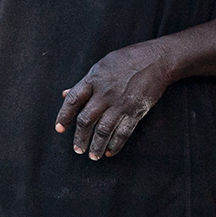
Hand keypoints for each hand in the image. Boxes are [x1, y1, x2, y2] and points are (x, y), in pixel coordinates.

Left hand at [55, 42, 173, 159]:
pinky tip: (110, 152)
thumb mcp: (101, 66)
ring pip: (104, 129)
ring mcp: (121, 103)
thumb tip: (65, 94)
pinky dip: (116, 144)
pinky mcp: (136, 110)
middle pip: (87, 119)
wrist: (156, 60)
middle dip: (80, 137)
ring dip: (96, 146)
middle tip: (77, 150)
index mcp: (93, 80)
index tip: (59, 129)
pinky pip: (123, 131)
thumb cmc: (126, 60)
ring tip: (92, 156)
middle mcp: (104, 93)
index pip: (73, 101)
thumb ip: (83, 83)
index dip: (63, 116)